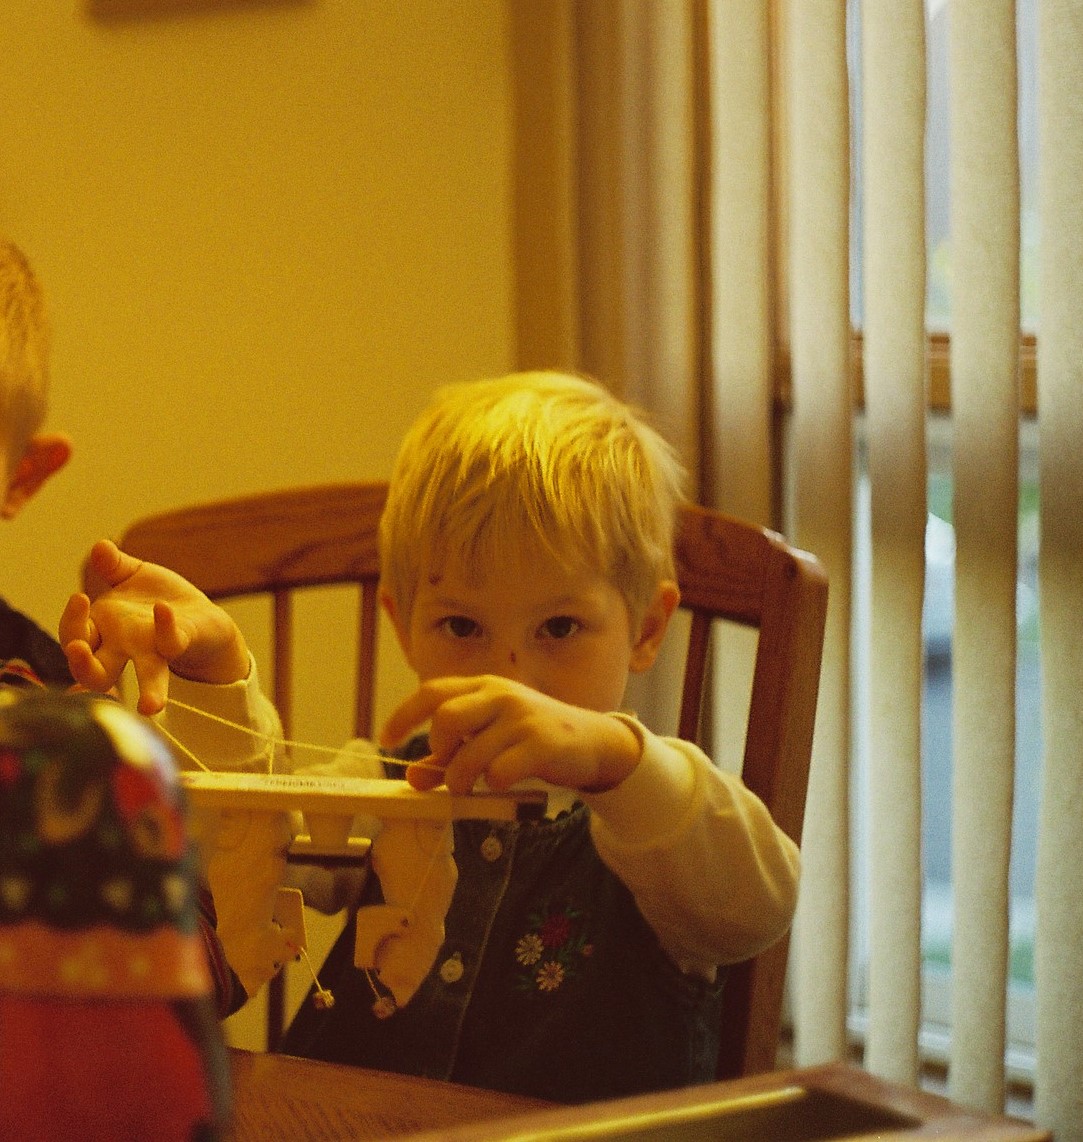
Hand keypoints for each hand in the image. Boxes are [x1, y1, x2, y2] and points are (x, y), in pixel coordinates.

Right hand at [59, 539, 249, 715]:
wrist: (202, 616)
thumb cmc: (160, 600)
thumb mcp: (134, 576)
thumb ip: (115, 565)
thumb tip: (101, 545)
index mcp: (105, 630)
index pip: (76, 636)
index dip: (72, 624)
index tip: (79, 598)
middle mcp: (125, 649)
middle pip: (94, 672)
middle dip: (81, 665)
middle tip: (77, 650)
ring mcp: (155, 651)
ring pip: (145, 678)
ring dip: (146, 691)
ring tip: (150, 706)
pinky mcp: (181, 644)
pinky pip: (172, 642)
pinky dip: (166, 628)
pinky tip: (162, 610)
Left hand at [379, 675, 641, 794]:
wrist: (592, 741)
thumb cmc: (532, 738)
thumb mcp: (491, 736)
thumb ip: (453, 752)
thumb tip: (414, 777)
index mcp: (485, 687)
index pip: (432, 692)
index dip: (404, 715)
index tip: (387, 740)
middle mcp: (502, 695)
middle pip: (447, 717)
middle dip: (437, 749)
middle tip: (443, 769)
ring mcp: (523, 718)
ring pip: (471, 752)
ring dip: (460, 778)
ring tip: (467, 787)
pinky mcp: (543, 744)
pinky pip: (501, 771)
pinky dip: (493, 783)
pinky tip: (502, 784)